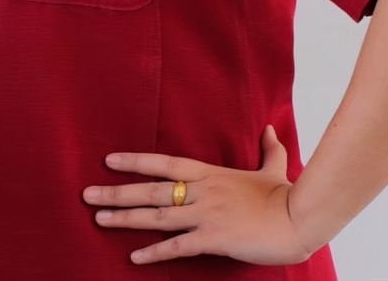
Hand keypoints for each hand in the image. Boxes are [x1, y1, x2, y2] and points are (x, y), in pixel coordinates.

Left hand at [82, 125, 316, 265]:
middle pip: (152, 190)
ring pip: (158, 216)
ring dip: (126, 218)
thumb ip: (268, 150)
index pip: (165, 163)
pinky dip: (154, 252)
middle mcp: (203, 191)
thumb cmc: (286, 195)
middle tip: (87, 195)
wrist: (300, 217)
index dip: (136, 162)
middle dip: (118, 193)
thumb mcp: (274, 168)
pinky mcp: (214, 237)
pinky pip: (178, 246)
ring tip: (99, 219)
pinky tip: (134, 257)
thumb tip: (270, 129)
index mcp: (211, 174)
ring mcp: (207, 214)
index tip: (109, 161)